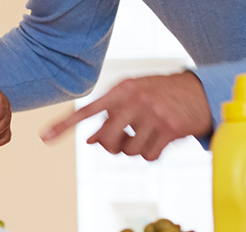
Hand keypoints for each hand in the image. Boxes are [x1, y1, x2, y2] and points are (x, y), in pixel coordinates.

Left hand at [42, 72, 212, 160]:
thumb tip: (92, 141)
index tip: (45, 137)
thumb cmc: (160, 94)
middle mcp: (134, 99)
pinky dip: (152, 153)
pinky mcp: (170, 128)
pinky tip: (160, 140)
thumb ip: (112, 113)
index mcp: (121, 89)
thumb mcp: (133, 95)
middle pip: (106, 139)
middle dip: (112, 146)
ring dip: (135, 149)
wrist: (200, 90)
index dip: (65, 125)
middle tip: (123, 140)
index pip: (87, 110)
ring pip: (128, 150)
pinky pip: (149, 156)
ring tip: (147, 135)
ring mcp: (153, 114)